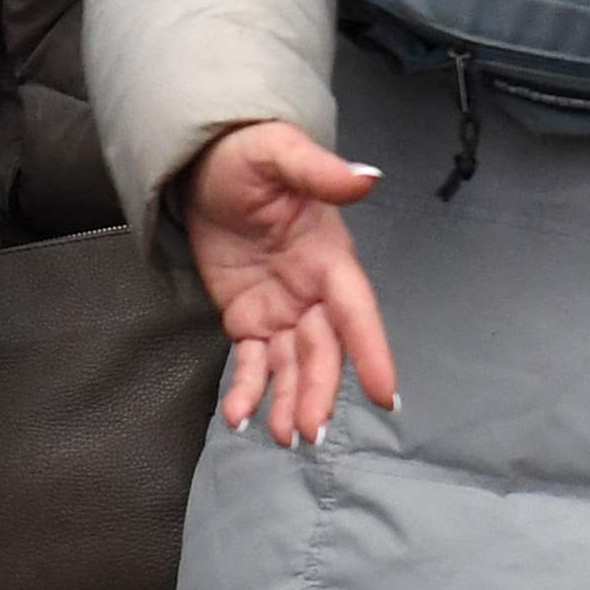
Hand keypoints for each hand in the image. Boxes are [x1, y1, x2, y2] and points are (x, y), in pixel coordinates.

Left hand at [186, 122, 396, 447]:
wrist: (204, 164)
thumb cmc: (247, 155)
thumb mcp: (279, 154)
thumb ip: (319, 171)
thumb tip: (367, 177)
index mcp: (328, 256)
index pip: (355, 310)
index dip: (372, 351)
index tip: (386, 394)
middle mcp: (312, 290)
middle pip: (324, 350)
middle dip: (320, 391)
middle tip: (310, 431)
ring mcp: (281, 308)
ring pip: (294, 366)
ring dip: (291, 402)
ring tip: (283, 436)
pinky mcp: (249, 319)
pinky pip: (254, 362)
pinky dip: (250, 391)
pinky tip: (240, 416)